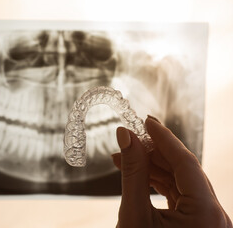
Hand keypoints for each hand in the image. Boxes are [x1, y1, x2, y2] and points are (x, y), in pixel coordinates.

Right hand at [112, 117, 231, 227]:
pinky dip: (158, 182)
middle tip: (129, 140)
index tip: (146, 121)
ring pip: (180, 180)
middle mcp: (214, 215)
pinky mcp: (199, 222)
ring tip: (125, 158)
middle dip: (152, 153)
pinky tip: (138, 173)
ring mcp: (208, 219)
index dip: (163, 138)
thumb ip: (133, 172)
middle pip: (183, 170)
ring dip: (151, 168)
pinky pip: (180, 193)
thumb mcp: (134, 213)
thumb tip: (126, 136)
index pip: (185, 162)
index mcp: (206, 213)